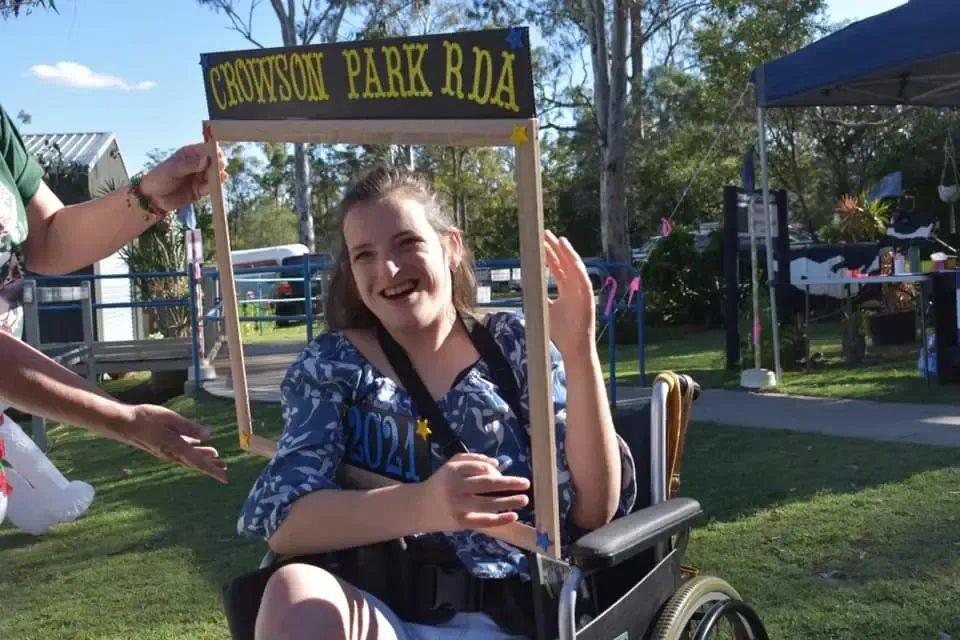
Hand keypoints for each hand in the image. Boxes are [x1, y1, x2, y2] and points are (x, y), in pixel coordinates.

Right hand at [113, 404, 227, 483]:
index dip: (213, 470)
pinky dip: (193, 450)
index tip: (225, 478)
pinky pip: (181, 450)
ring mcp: (166, 451)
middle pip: (196, 462)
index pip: (198, 462)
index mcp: (175, 447)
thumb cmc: (145, 418)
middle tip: (225, 468)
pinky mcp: (163, 446)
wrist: (123, 423)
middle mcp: (172, 453)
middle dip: (211, 465)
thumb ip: (189, 428)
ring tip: (217, 457)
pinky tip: (198, 445)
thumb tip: (209, 435)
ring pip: (189, 457)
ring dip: (204, 457)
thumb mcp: (170, 419)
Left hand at [139, 143, 228, 212]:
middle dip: (218, 164)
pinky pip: (210, 187)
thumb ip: (189, 165)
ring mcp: (199, 177)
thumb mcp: (172, 169)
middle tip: (220, 166)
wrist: (152, 198)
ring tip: (221, 175)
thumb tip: (206, 160)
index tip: (218, 155)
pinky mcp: (200, 190)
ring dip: (218, 175)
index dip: (212, 151)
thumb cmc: (159, 178)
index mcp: (189, 154)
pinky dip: (215, 186)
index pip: (204, 149)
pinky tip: (219, 183)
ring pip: (214, 175)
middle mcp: (196, 165)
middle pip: (212, 162)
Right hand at [421, 453, 529, 532]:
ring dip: (508, 501)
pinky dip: (500, 519)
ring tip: (524, 499)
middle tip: (526, 483)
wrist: (419, 508)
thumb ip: (472, 459)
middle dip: (509, 483)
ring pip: (487, 504)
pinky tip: (513, 515)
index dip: (494, 470)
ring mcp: (458, 506)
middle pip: (486, 484)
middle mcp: (455, 488)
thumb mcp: (450, 465)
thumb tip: (497, 464)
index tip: (505, 474)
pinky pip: (483, 521)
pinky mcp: (461, 522)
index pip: (479, 468)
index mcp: (453, 471)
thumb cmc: (440, 484)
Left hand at [544, 230, 595, 356]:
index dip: (550, 255)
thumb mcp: (543, 309)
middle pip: (565, 264)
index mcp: (566, 291)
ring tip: (558, 239)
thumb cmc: (559, 333)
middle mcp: (575, 288)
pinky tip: (569, 254)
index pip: (557, 269)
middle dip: (555, 249)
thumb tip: (525, 283)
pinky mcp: (587, 297)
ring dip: (567, 253)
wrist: (572, 348)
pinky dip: (576, 264)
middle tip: (544, 234)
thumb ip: (536, 296)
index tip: (540, 243)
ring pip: (575, 267)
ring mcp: (582, 292)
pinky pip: (582, 277)